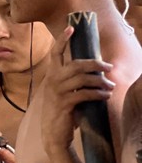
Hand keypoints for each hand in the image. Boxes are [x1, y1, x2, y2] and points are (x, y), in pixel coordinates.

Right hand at [39, 26, 114, 154]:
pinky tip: (105, 96)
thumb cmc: (61, 111)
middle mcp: (52, 81)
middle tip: (108, 67)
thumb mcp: (63, 92)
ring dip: (100, 81)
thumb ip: (72, 81)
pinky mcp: (64, 104)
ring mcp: (57, 92)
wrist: (53, 134)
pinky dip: (98, 94)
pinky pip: (84, 94)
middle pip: (75, 64)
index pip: (56, 53)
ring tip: (110, 86)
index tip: (71, 28)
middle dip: (95, 64)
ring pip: (82, 79)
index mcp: (52, 75)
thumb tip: (94, 72)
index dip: (63, 40)